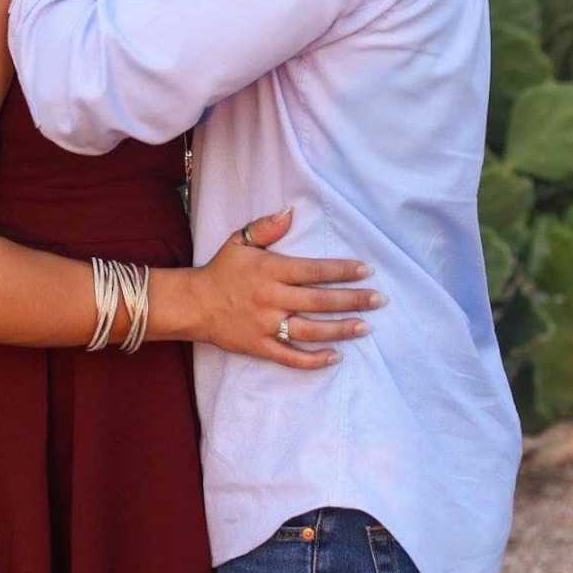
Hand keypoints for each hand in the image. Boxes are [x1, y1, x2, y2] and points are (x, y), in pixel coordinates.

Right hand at [190, 208, 385, 369]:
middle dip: (352, 300)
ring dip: (340, 329)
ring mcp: (266, 325)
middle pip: (319, 300)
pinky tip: (335, 356)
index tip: (366, 270)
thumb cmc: (221, 270)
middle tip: (379, 300)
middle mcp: (272, 298)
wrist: (193, 304)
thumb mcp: (239, 241)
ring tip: (365, 327)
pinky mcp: (260, 347)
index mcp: (270, 271)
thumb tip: (291, 212)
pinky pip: (291, 357)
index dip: (341, 270)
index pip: (313, 270)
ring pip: (311, 330)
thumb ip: (266, 227)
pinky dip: (314, 360)